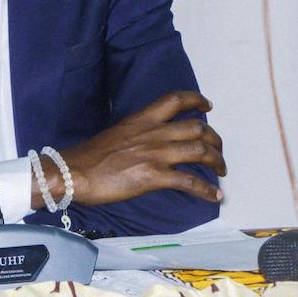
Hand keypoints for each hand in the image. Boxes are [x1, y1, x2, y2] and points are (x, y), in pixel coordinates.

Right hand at [33, 91, 224, 208]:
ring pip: (199, 151)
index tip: (208, 106)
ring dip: (217, 161)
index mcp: (142, 118)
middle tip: (218, 149)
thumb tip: (151, 141)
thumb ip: (139, 133)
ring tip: (222, 170)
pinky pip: (189, 182)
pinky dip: (207, 190)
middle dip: (215, 139)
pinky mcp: (153, 176)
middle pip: (197, 127)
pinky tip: (215, 196)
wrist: (75, 170)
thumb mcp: (118, 132)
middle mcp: (153, 132)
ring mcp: (155, 154)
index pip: (175, 100)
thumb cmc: (92, 154)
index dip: (196, 100)